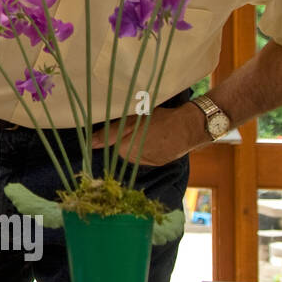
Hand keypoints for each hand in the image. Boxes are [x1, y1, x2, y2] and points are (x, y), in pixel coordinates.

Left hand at [89, 103, 206, 166]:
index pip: (109, 144)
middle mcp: (135, 160)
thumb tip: (92, 143)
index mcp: (125, 150)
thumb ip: (110, 132)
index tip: (124, 124)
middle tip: (138, 125)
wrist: (190, 126)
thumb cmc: (159, 118)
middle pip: (120, 149)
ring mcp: (148, 163)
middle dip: (125, 138)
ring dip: (136, 143)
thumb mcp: (133, 119)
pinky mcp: (158, 162)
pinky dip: (147, 147)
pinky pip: (145, 156)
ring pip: (133, 152)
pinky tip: (155, 137)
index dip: (114, 132)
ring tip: (149, 130)